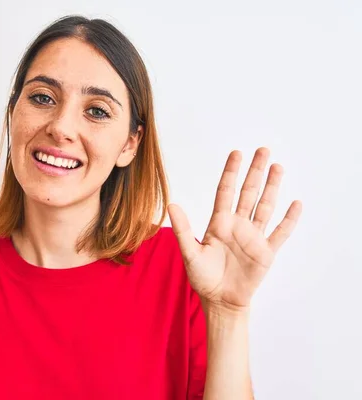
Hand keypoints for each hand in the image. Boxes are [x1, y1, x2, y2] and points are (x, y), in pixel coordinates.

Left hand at [168, 147, 301, 312]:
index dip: (231, 172)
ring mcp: (253, 237)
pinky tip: (295, 203)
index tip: (237, 153)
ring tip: (278, 167)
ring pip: (265, 207)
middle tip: (263, 150)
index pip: (226, 191)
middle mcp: (238, 225)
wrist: (220, 300)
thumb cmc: (203, 277)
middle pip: (249, 193)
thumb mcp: (190, 253)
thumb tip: (172, 204)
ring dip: (272, 187)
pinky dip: (288, 219)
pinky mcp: (266, 252)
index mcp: (219, 223)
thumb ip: (183, 229)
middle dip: (256, 172)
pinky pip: (280, 233)